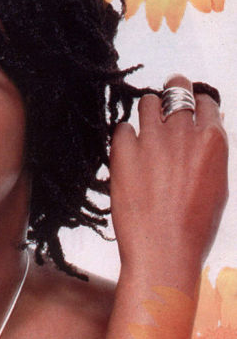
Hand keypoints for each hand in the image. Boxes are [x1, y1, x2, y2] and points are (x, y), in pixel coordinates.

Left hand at [110, 75, 227, 273]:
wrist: (162, 249)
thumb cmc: (193, 226)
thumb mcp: (216, 185)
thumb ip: (208, 152)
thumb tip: (203, 130)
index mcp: (212, 141)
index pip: (205, 102)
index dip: (195, 102)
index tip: (188, 104)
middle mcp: (182, 133)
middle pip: (176, 90)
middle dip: (173, 89)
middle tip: (167, 97)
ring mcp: (151, 139)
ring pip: (146, 102)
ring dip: (147, 110)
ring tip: (146, 124)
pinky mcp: (124, 149)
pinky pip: (122, 127)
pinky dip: (126, 135)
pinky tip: (129, 150)